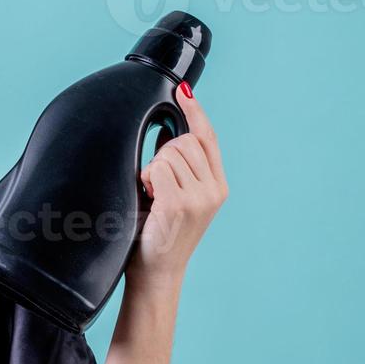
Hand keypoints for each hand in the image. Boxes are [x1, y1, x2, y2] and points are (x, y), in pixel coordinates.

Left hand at [128, 82, 227, 287]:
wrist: (156, 272)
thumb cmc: (157, 233)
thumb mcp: (174, 195)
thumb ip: (177, 167)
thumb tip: (163, 131)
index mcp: (217, 186)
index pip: (208, 138)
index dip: (195, 112)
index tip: (183, 91)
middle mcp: (214, 190)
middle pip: (184, 140)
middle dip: (162, 153)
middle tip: (155, 183)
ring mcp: (200, 197)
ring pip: (169, 152)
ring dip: (152, 168)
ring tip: (153, 195)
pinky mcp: (179, 204)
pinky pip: (157, 168)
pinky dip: (147, 178)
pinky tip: (148, 198)